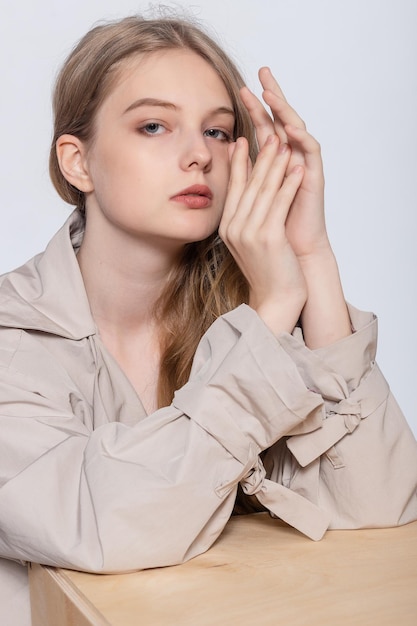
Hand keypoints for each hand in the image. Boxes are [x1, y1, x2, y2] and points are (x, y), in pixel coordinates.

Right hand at [219, 134, 306, 334]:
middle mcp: (235, 227)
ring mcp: (250, 232)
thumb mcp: (248, 244)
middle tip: (268, 131)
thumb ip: (244, 221)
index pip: (234, 187)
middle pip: (249, 183)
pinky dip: (289, 183)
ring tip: (284, 142)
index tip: (243, 140)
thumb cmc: (266, 272)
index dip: (239, 162)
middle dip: (260, 155)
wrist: (274, 300)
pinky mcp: (268, 237)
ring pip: (264, 189)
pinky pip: (280, 202)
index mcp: (228, 227)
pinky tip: (297, 168)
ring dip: (276, 163)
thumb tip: (245, 199)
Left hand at [240, 68, 329, 262]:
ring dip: (284, 111)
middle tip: (261, 72)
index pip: (264, 128)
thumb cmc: (271, 232)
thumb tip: (225, 154)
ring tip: (271, 93)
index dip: (254, 108)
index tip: (238, 89)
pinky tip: (288, 127)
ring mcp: (304, 167)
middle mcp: (290, 161)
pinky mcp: (315, 177)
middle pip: (281, 121)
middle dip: (271, 97)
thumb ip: (244, 176)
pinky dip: (300, 138)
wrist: (291, 256)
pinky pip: (310, 151)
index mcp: (274, 164)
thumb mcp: (250, 201)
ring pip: (296, 130)